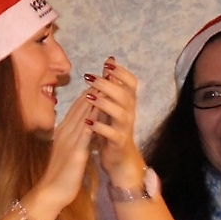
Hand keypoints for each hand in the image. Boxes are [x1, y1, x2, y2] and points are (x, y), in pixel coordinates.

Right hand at [32, 88, 94, 210]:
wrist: (50, 193)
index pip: (77, 107)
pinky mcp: (75, 152)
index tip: (100, 78)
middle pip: (81, 106)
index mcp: (63, 131)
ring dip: (94, 98)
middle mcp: (65, 132)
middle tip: (105, 71)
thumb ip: (73, 138)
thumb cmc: (59, 175)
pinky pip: (85, 133)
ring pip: (83, 115)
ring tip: (105, 82)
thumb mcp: (66, 151)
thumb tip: (82, 128)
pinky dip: (92, 119)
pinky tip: (100, 109)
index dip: (89, 91)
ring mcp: (69, 141)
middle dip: (93, 88)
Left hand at [82, 57, 146, 187]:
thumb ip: (110, 86)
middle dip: (107, 84)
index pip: (131, 83)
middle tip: (90, 77)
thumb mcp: (112, 105)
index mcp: (127, 103)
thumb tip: (109, 61)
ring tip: (90, 97)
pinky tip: (89, 122)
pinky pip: (112, 134)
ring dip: (105, 104)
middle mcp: (129, 113)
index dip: (121, 73)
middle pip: (124, 95)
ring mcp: (125, 128)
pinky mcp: (118, 142)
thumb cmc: (112, 127)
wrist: (118, 158)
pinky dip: (100, 127)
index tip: (107, 64)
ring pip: (120, 113)